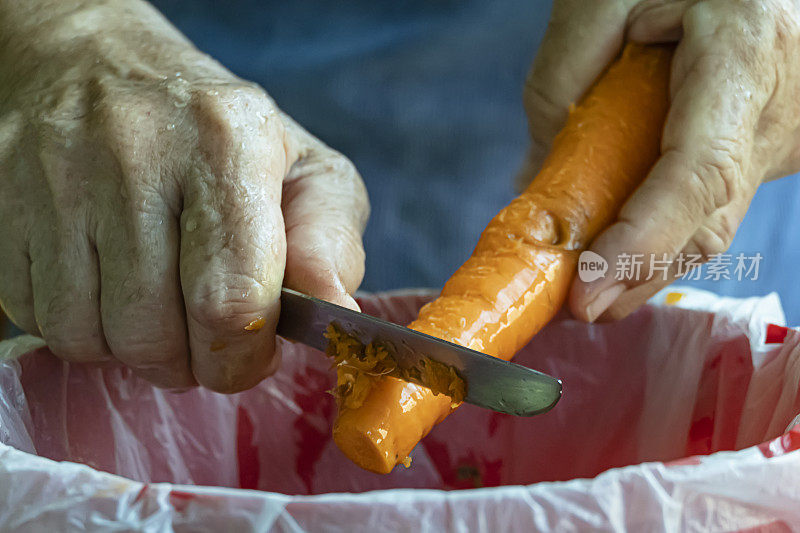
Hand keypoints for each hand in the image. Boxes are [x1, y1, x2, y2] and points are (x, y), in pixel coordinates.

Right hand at [0, 0, 367, 391]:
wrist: (103, 69)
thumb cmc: (222, 136)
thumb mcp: (306, 171)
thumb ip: (331, 242)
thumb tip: (337, 311)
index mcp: (226, 140)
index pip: (230, 299)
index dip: (243, 356)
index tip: (252, 355)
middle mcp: (133, 152)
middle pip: (153, 333)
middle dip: (190, 364)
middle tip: (206, 338)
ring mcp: (55, 175)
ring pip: (89, 336)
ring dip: (133, 349)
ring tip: (159, 306)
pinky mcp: (2, 201)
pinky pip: (39, 317)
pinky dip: (83, 326)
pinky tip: (109, 286)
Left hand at [521, 0, 799, 321]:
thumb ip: (560, 79)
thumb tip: (538, 175)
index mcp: (747, 51)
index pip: (699, 173)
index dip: (645, 239)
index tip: (590, 286)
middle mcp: (779, 106)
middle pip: (707, 220)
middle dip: (637, 273)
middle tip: (576, 306)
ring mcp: (784, 135)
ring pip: (714, 224)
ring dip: (648, 264)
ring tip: (589, 291)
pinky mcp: (771, 147)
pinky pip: (715, 205)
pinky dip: (664, 234)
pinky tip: (622, 250)